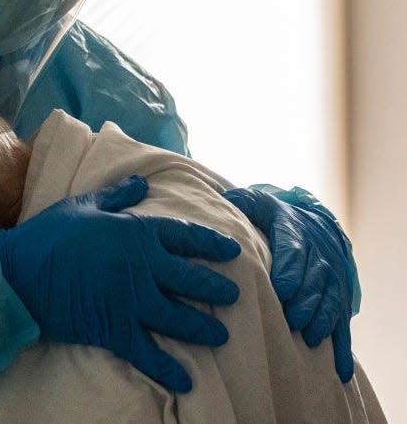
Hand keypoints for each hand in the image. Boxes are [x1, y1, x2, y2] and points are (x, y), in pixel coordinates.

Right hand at [0, 175, 240, 392]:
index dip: (211, 243)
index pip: (184, 236)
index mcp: (135, 232)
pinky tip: (186, 380)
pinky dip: (168, 368)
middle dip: (216, 288)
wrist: (19, 272)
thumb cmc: (49, 233)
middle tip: (234, 296)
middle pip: (190, 279)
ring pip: (178, 318)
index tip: (232, 251)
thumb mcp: (84, 205)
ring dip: (202, 328)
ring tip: (220, 335)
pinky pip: (148, 352)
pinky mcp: (114, 329)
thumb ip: (117, 196)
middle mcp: (141, 267)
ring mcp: (130, 301)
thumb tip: (143, 183)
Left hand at [222, 187, 352, 381]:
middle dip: (304, 301)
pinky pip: (342, 324)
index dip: (290, 270)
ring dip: (321, 319)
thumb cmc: (274, 218)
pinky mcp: (338, 299)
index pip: (294, 251)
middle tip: (291, 319)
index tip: (281, 290)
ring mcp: (331, 280)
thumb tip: (227, 200)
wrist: (313, 224)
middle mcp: (318, 257)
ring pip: (330, 300)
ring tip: (308, 337)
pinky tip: (339, 370)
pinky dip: (342, 347)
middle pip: (314, 280)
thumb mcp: (260, 204)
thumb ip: (244, 202)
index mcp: (295, 234)